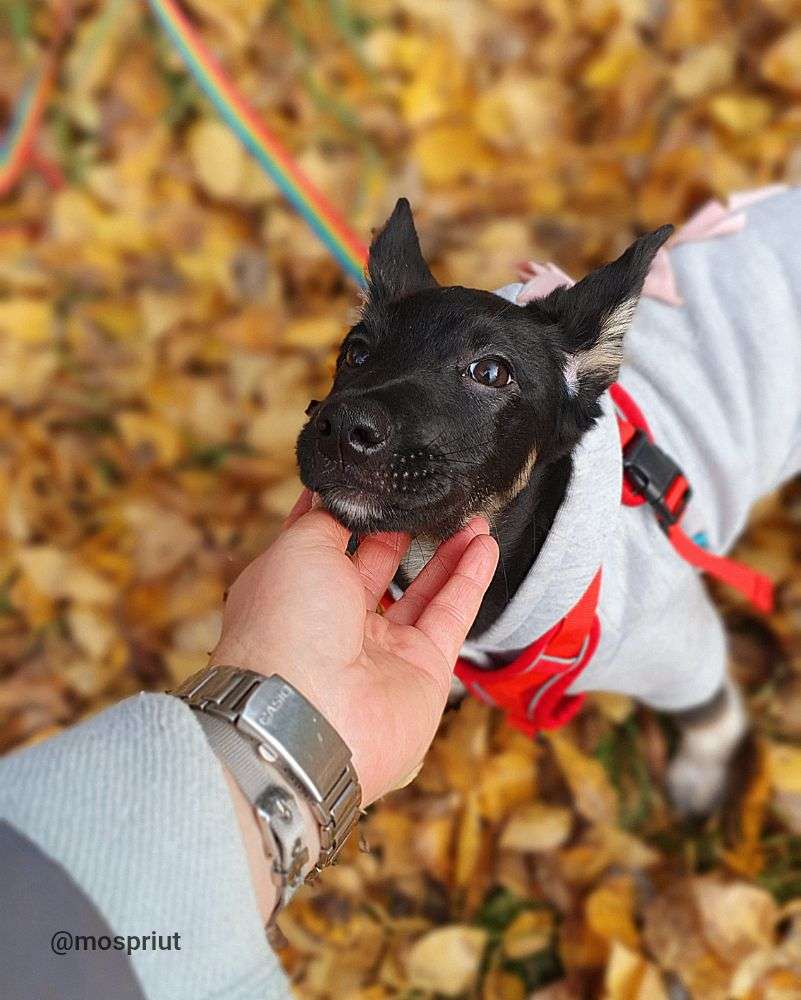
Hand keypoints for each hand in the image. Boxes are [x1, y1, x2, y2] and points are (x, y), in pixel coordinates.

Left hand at [211, 490, 498, 805]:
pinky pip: (451, 614)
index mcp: (293, 592)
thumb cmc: (286, 629)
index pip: (323, 544)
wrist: (309, 717)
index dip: (345, 513)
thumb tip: (341, 500)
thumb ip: (327, 520)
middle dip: (398, 530)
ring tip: (470, 515)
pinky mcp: (422, 670)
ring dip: (446, 551)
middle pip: (374, 566)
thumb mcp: (296, 549)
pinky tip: (484, 545)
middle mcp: (333, 622)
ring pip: (420, 589)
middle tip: (424, 496)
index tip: (368, 482)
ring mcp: (379, 650)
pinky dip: (470, 579)